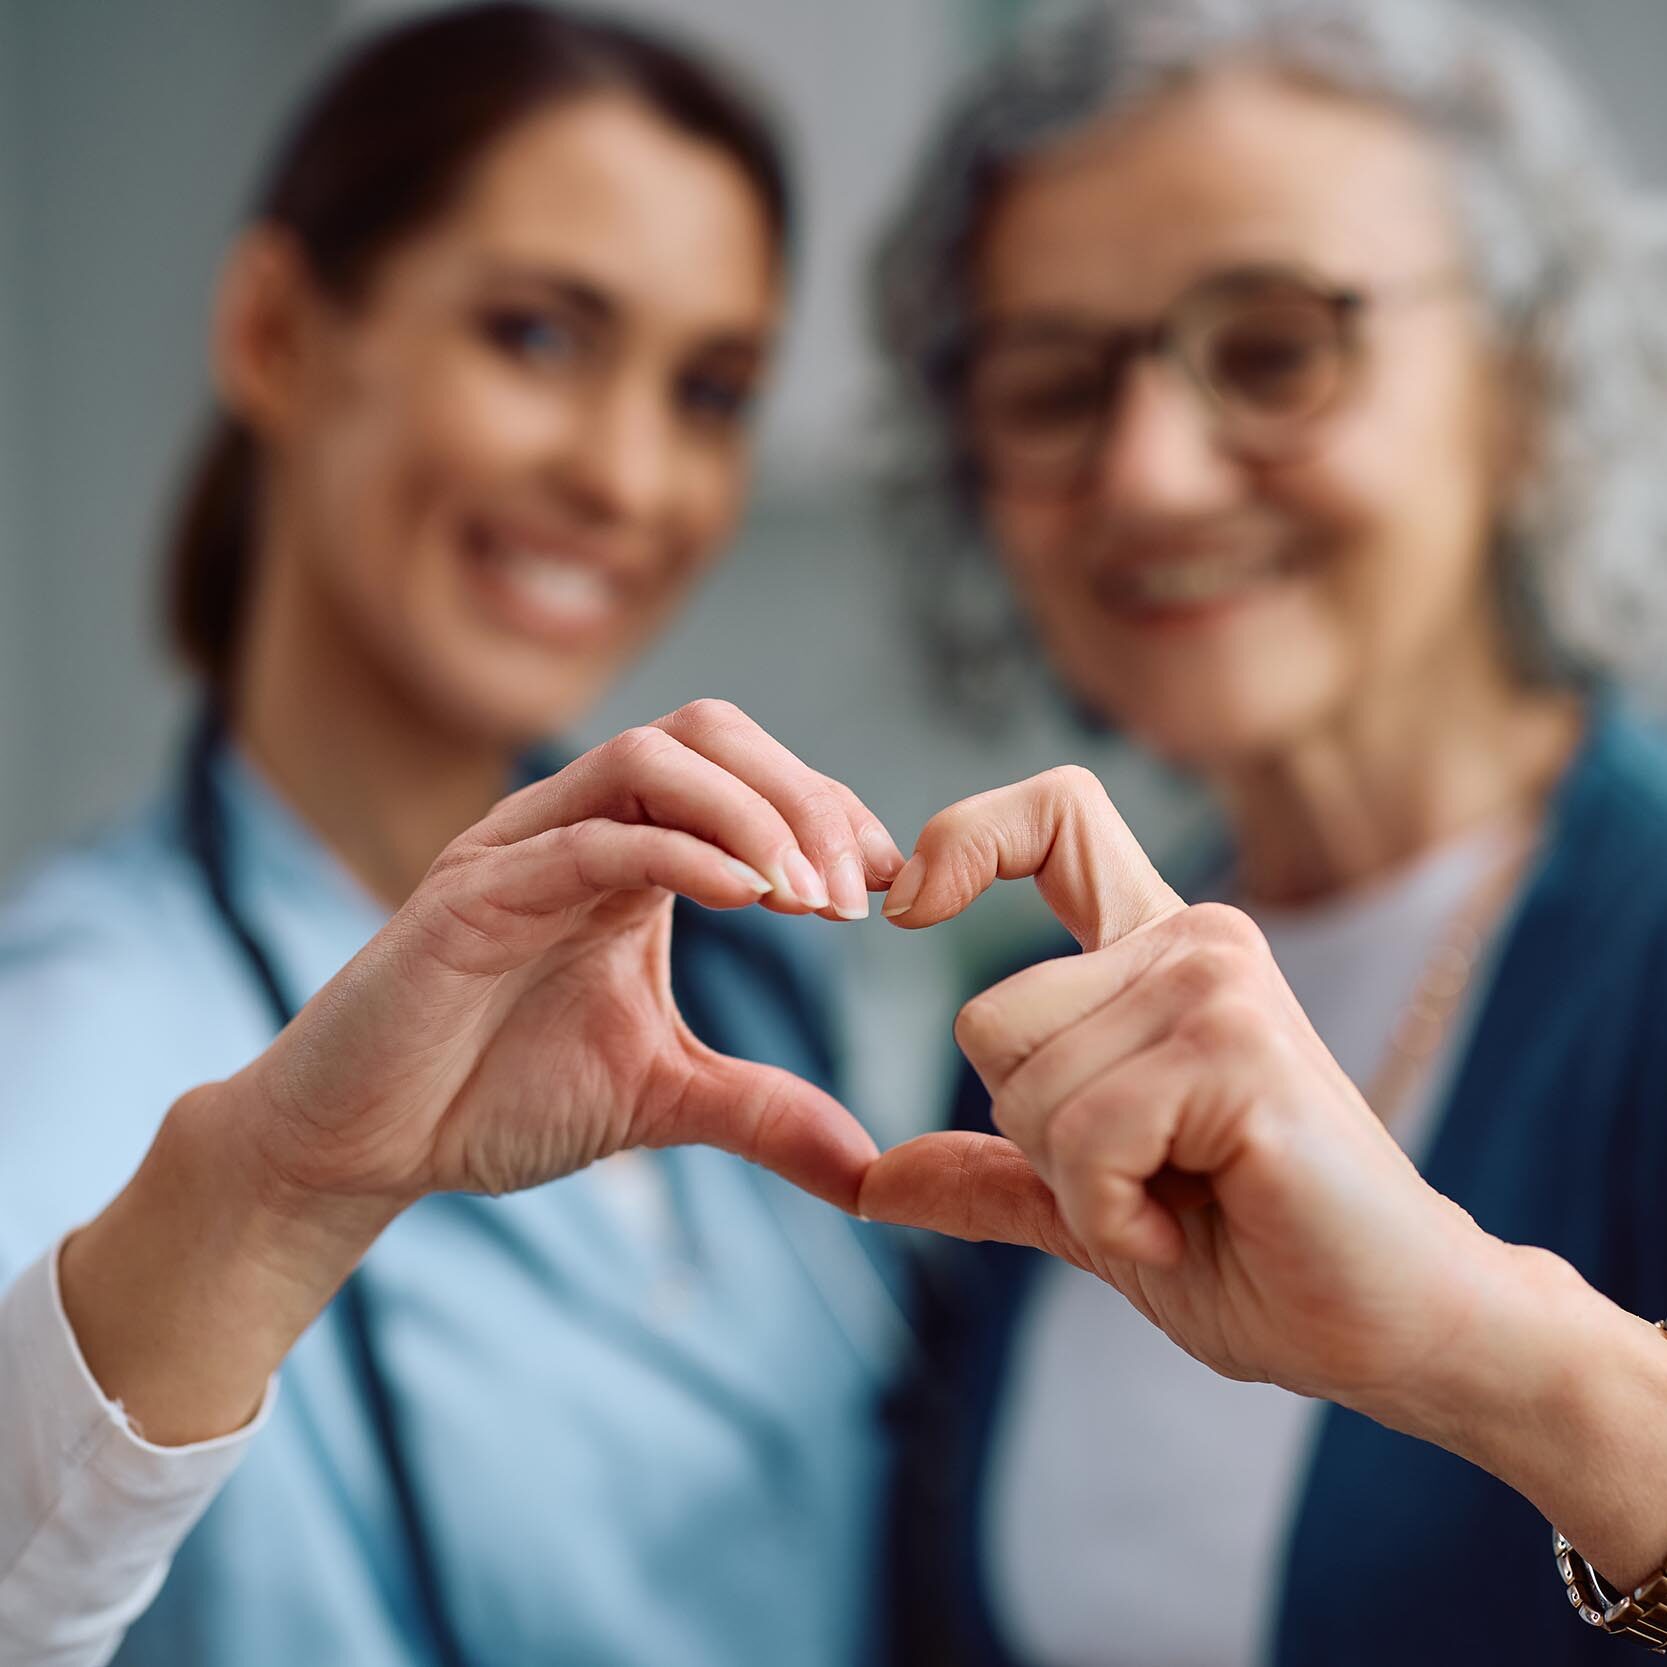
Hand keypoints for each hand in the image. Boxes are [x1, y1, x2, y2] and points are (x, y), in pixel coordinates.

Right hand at [240, 699, 903, 1218]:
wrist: (363, 1146)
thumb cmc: (497, 1097)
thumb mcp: (662, 1098)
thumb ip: (762, 1111)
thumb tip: (868, 1166)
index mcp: (630, 855)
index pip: (748, 780)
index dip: (830, 813)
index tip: (892, 887)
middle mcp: (581, 828)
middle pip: (711, 733)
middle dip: (803, 797)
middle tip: (858, 891)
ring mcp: (524, 847)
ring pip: (654, 757)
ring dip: (755, 814)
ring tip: (814, 900)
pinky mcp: (474, 890)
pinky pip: (592, 836)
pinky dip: (682, 851)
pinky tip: (747, 899)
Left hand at [861, 766, 1507, 1418]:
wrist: (1390, 1327)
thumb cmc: (1254, 1255)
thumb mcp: (1088, 1205)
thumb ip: (987, 1172)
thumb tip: (866, 1181)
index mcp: (1157, 954)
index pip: (1053, 818)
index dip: (965, 838)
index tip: (910, 906)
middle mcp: (1191, 943)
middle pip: (990, 1020)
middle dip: (1035, 1135)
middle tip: (1148, 1177)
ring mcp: (1219, 985)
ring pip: (1026, 1088)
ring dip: (1081, 1187)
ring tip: (1180, 1200)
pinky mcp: (1240, 1050)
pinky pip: (1086, 1139)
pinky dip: (1113, 1216)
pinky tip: (1194, 1225)